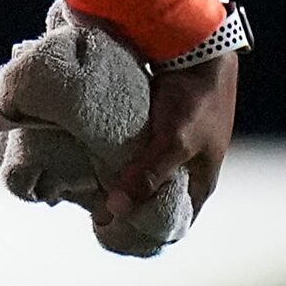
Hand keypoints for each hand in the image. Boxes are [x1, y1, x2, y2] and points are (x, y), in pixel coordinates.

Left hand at [103, 49, 237, 228]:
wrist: (198, 49)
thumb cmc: (194, 101)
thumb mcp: (172, 142)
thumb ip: (145, 176)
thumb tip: (112, 211)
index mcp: (201, 181)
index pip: (175, 220)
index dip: (147, 231)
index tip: (114, 237)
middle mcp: (189, 167)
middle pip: (155, 197)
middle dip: (128, 204)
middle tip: (91, 210)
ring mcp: (174, 146)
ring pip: (143, 171)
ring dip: (119, 178)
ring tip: (84, 186)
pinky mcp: (159, 125)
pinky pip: (135, 147)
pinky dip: (117, 153)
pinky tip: (90, 156)